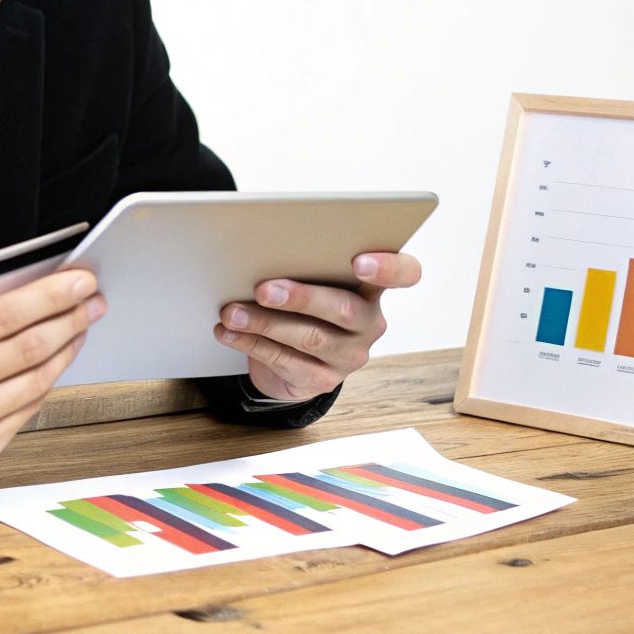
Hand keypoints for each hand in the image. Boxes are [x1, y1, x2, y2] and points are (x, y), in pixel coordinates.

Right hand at [0, 270, 104, 479]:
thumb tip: (28, 295)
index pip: (10, 313)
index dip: (54, 295)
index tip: (82, 281)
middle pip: (31, 346)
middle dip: (71, 319)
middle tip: (93, 302)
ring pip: (36, 381)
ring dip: (66, 351)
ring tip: (79, 329)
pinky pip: (26, 412)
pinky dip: (46, 385)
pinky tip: (55, 366)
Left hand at [213, 252, 421, 401]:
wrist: (291, 357)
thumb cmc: (301, 303)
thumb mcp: (308, 280)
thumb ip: (302, 265)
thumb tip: (259, 253)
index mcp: (372, 286)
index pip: (405, 273)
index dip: (389, 267)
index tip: (360, 261)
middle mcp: (369, 321)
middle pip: (343, 308)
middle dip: (300, 297)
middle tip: (263, 289)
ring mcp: (349, 354)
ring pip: (309, 337)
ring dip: (264, 322)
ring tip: (231, 312)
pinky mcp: (322, 380)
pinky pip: (285, 361)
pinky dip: (251, 343)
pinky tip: (228, 332)